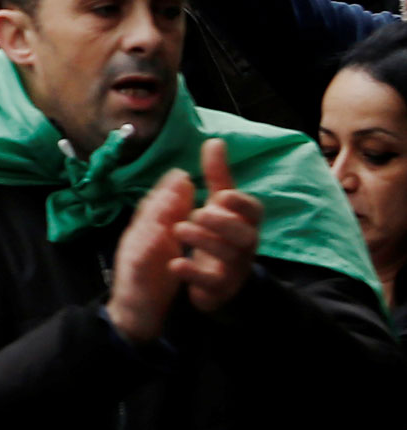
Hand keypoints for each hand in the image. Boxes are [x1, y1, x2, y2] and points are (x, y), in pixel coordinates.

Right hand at [106, 166, 193, 343]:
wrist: (133, 313)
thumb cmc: (152, 276)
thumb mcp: (164, 243)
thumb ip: (171, 215)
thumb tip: (183, 184)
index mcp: (146, 230)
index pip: (155, 205)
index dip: (168, 189)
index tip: (183, 174)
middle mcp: (136, 238)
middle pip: (147, 213)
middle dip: (162, 195)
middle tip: (179, 178)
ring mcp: (131, 255)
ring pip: (141, 230)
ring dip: (154, 214)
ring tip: (170, 201)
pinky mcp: (132, 275)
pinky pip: (138, 259)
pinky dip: (147, 246)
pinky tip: (159, 236)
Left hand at [174, 138, 263, 312]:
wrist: (216, 281)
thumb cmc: (219, 234)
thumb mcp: (218, 205)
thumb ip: (217, 176)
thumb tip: (215, 140)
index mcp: (244, 222)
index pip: (254, 210)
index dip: (241, 203)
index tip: (222, 194)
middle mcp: (244, 245)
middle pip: (245, 234)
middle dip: (223, 222)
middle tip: (198, 213)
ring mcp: (233, 268)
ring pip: (228, 256)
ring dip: (204, 241)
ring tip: (179, 229)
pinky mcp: (219, 289)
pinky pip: (212, 283)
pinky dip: (194, 273)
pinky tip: (175, 263)